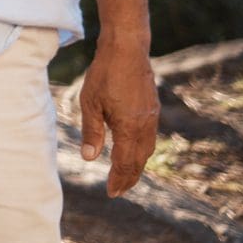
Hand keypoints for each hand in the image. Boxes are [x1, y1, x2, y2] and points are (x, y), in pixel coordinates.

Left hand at [78, 34, 158, 196]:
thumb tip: (90, 158)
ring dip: (137, 165)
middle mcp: (145, 126)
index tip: (111, 193)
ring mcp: (152, 117)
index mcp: (130, 128)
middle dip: (129, 178)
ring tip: (126, 175)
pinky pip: (149, 137)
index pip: (126, 163)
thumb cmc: (105, 74)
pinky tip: (133, 149)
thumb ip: (91, 132)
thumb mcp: (90, 103)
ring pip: (147, 149)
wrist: (128, 49)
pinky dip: (141, 150)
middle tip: (118, 191)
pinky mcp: (153, 108)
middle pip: (139, 161)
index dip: (118, 179)